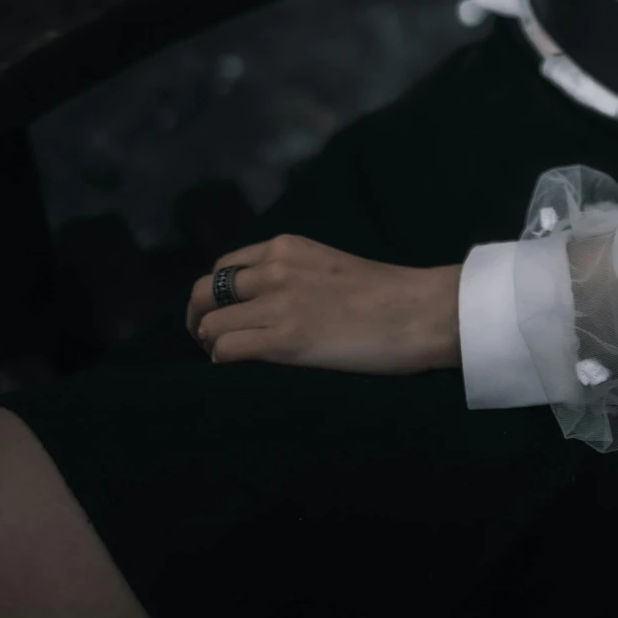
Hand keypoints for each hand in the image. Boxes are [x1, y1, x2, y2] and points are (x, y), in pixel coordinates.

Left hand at [187, 234, 462, 375]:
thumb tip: (264, 299)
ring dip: (211, 347)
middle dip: (198, 320)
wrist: (419, 312)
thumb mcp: (329, 264)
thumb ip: (294, 272)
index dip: (216, 296)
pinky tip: (242, 371)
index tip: (224, 316)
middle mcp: (274, 268)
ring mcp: (277, 303)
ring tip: (229, 362)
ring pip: (209, 324)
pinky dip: (223, 364)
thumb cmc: (387, 295)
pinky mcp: (284, 339)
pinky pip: (225, 351)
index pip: (223, 266)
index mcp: (287, 247)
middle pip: (204, 292)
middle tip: (210, 342)